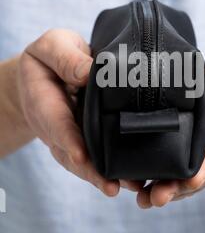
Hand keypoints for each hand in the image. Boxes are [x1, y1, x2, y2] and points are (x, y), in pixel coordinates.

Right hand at [17, 29, 139, 195]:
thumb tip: (89, 72)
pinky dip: (111, 170)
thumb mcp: (52, 46)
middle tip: (112, 186)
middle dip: (91, 171)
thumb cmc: (51, 57)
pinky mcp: (84, 139)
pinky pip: (95, 157)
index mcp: (43, 101)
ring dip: (104, 177)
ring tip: (130, 187)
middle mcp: (55, 126)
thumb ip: (66, 57)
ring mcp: (69, 137)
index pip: (55, 122)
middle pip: (70, 153)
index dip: (67, 139)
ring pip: (83, 162)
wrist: (46, 74)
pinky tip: (134, 180)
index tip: (80, 155)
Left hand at [136, 47, 204, 207]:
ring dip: (167, 189)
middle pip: (203, 172)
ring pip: (188, 176)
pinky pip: (178, 167)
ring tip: (143, 199)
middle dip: (180, 187)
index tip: (192, 178)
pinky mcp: (191, 149)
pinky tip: (139, 187)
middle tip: (156, 197)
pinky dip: (159, 179)